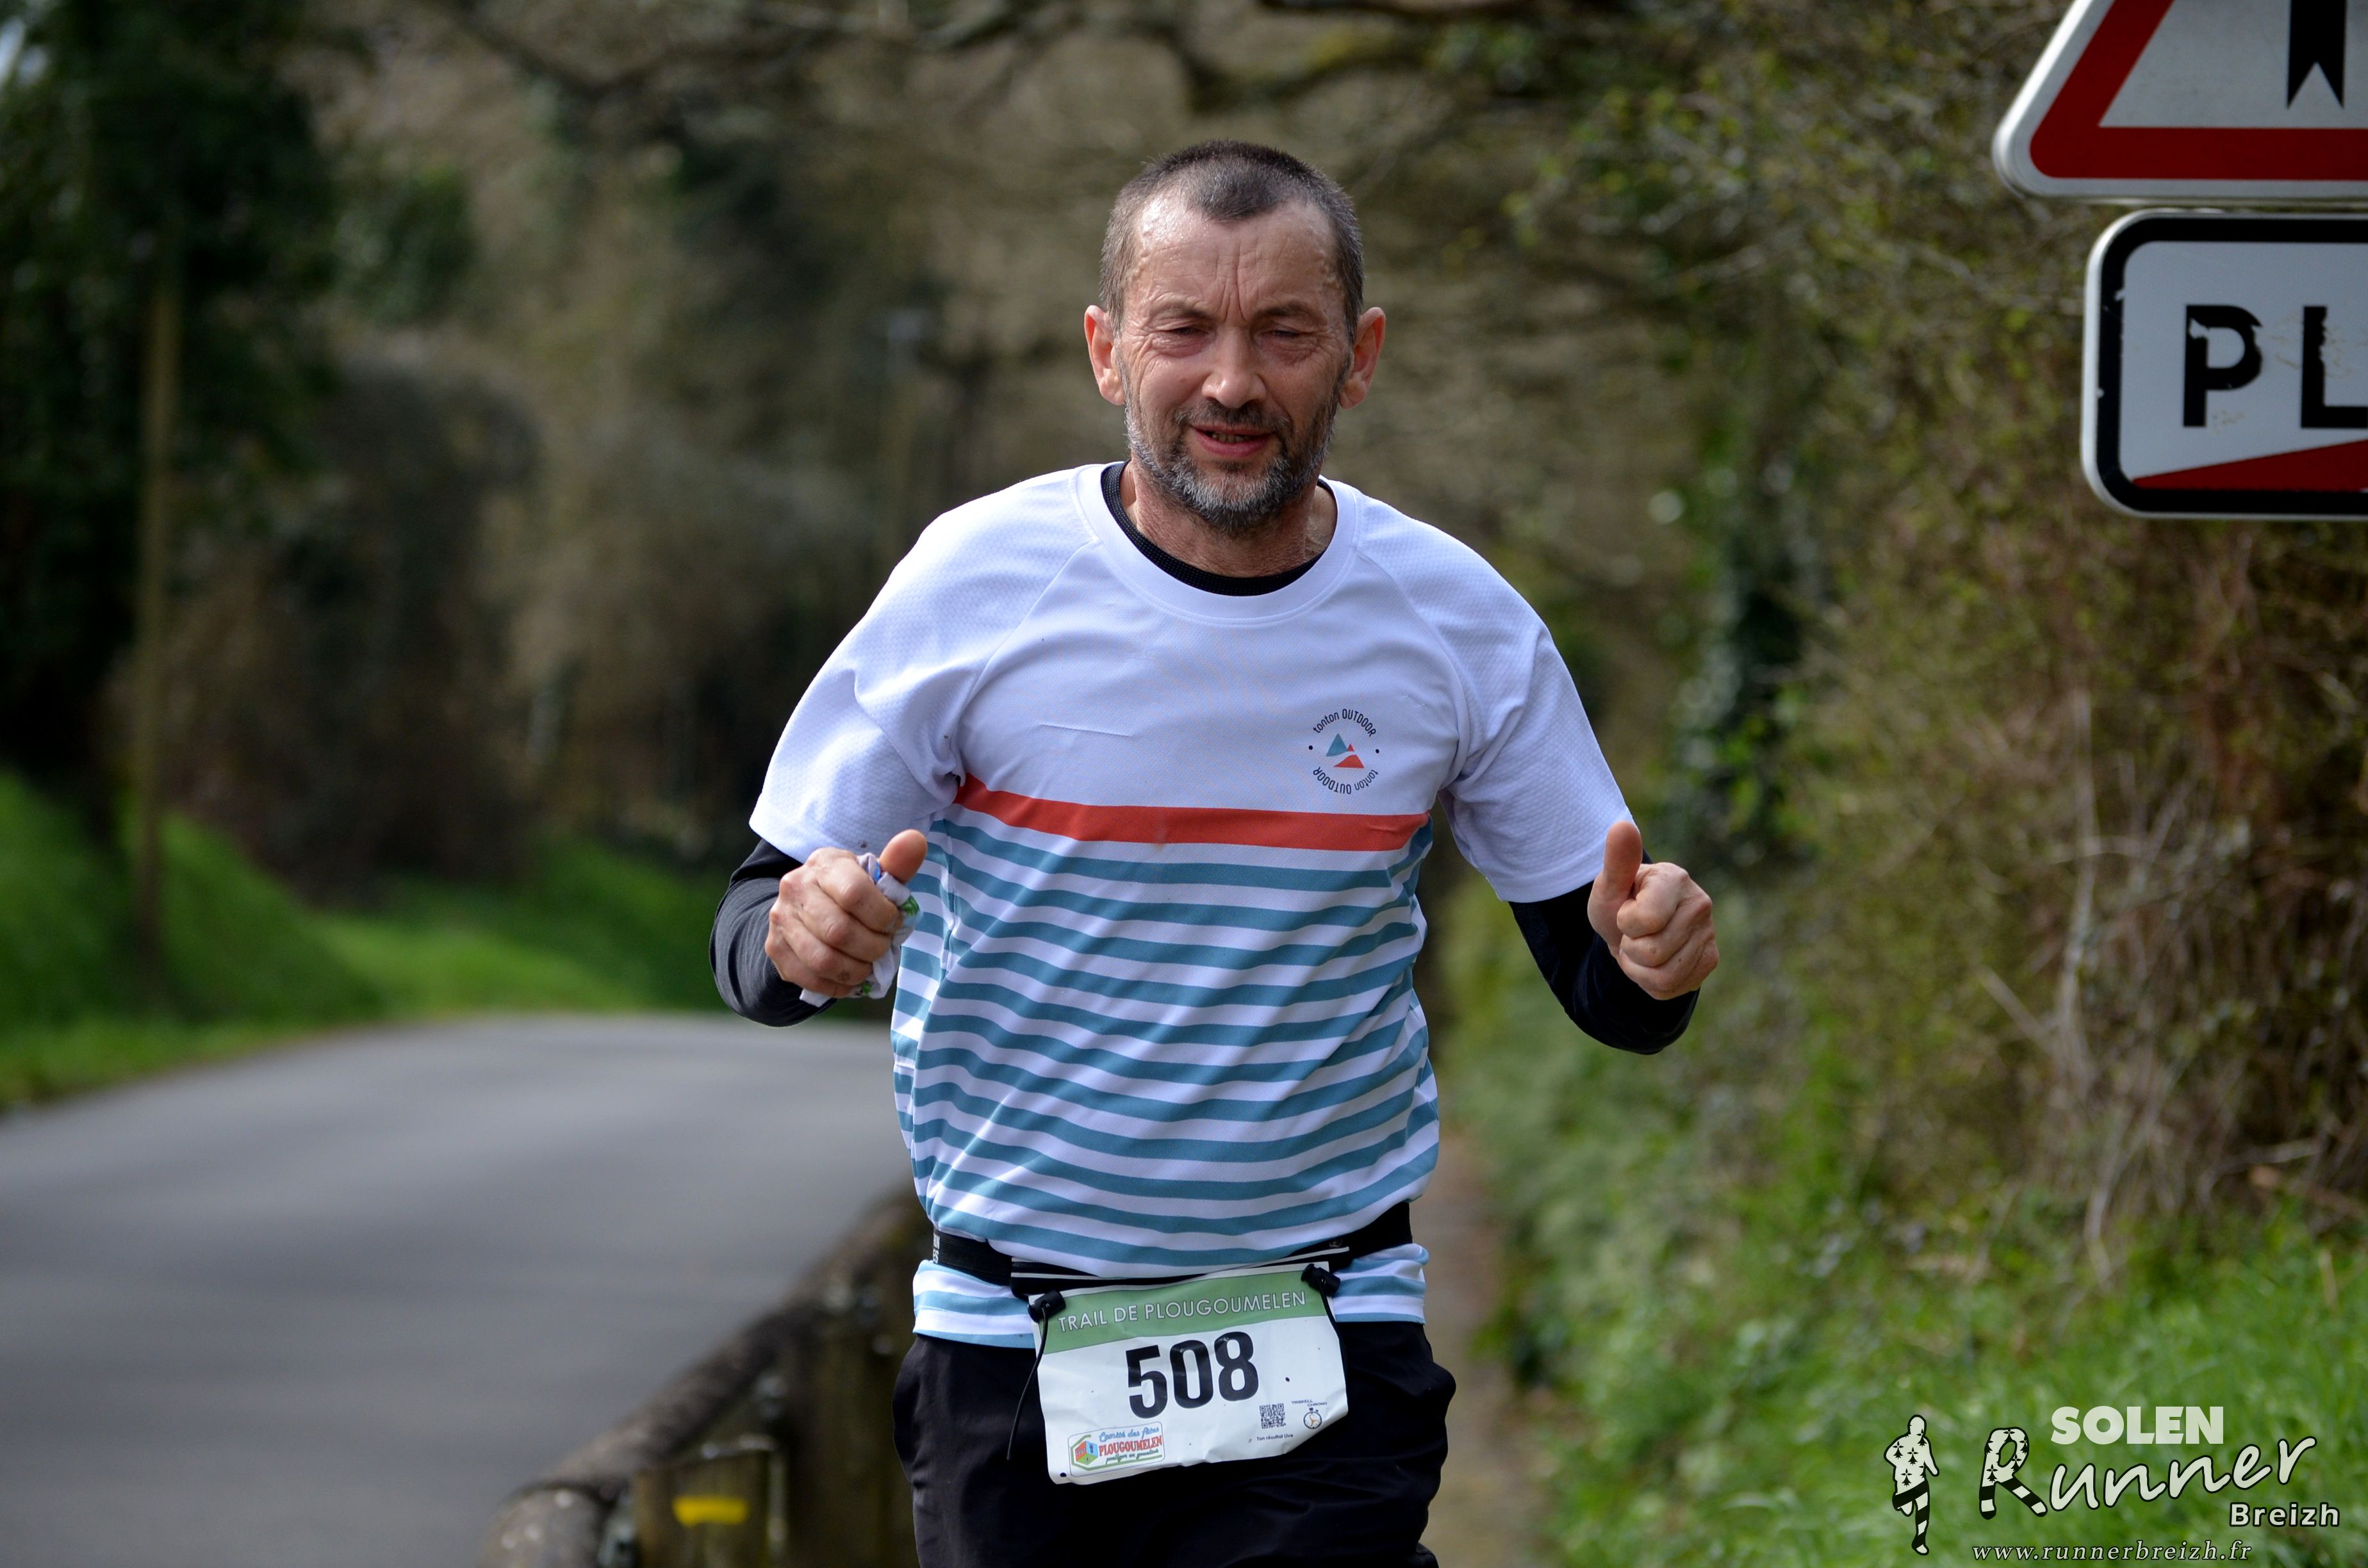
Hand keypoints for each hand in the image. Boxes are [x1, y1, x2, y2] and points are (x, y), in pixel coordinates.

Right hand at [766, 829, 926, 996]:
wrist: (805, 907)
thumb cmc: (850, 892)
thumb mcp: (873, 877)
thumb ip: (897, 864)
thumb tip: (916, 840)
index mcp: (825, 864)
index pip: (855, 894)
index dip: (882, 917)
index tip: (894, 923)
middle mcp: (795, 887)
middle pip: (839, 931)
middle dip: (872, 947)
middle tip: (883, 947)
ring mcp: (781, 919)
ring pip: (823, 959)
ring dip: (856, 970)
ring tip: (869, 965)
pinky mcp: (775, 948)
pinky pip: (810, 978)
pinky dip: (838, 985)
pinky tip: (851, 979)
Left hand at [1584, 819, 1718, 1000]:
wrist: (1632, 932)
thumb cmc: (1620, 903)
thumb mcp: (1609, 885)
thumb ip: (1616, 860)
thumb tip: (1623, 826)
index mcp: (1676, 879)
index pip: (1644, 921)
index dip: (1625, 923)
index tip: (1627, 911)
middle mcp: (1700, 904)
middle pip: (1651, 952)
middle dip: (1630, 949)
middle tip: (1633, 934)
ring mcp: (1709, 933)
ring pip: (1662, 975)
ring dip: (1638, 969)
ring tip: (1641, 949)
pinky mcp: (1710, 960)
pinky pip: (1672, 988)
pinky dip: (1651, 983)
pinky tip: (1654, 963)